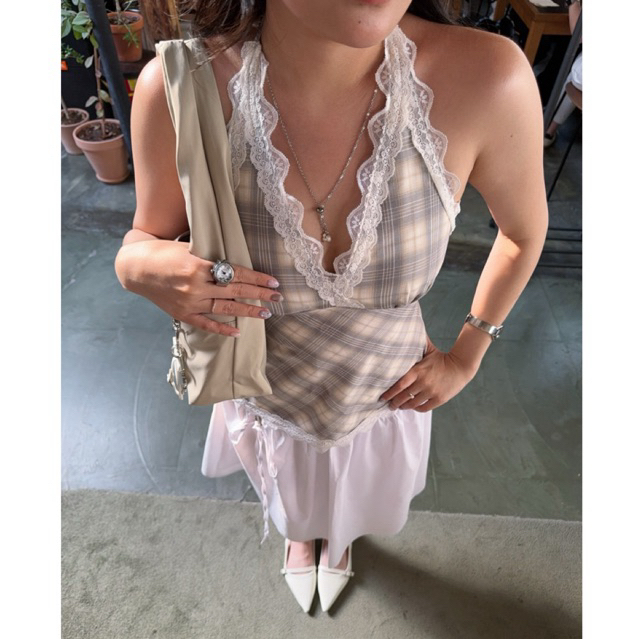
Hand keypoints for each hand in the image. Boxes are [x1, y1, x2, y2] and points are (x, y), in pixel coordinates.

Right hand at [116, 239, 281, 336]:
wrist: (135, 268)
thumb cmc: (162, 252)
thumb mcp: (188, 248)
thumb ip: (211, 259)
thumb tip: (237, 268)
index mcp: (198, 266)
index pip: (236, 273)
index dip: (257, 277)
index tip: (273, 281)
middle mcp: (196, 286)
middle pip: (236, 291)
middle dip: (260, 294)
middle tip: (278, 296)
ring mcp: (189, 302)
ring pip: (226, 309)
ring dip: (248, 311)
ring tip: (266, 313)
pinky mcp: (182, 314)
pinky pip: (206, 324)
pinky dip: (222, 329)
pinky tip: (238, 332)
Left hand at [379, 336, 477, 411]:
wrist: (461, 366)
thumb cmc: (441, 358)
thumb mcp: (428, 350)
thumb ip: (415, 345)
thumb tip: (404, 332)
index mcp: (418, 371)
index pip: (399, 385)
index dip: (389, 393)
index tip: (381, 397)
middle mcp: (424, 383)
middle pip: (403, 397)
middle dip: (394, 403)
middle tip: (388, 405)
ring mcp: (432, 392)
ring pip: (413, 404)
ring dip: (404, 407)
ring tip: (399, 407)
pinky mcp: (439, 399)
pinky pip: (424, 408)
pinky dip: (416, 409)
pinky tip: (413, 407)